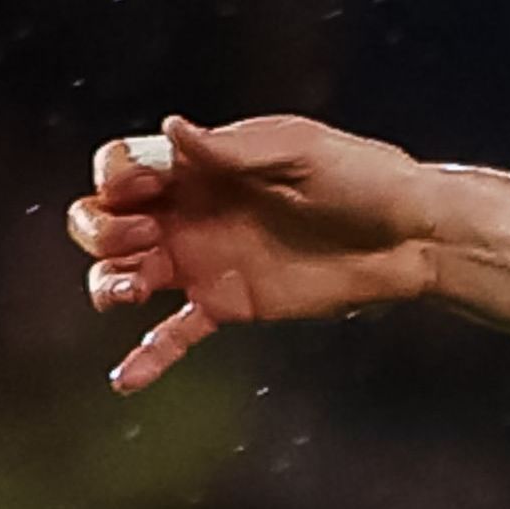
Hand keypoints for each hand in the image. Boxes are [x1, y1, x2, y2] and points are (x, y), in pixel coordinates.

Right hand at [63, 114, 445, 390]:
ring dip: (107, 283)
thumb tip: (173, 128)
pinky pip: (175, 333)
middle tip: (139, 238)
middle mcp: (188, 211)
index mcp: (200, 165)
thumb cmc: (362, 178)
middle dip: (99, 229)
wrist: (409, 237)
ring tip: (129, 294)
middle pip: (105, 221)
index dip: (116, 175)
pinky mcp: (226, 304)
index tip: (139, 187)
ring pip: (124, 274)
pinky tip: (125, 380)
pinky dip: (148, 356)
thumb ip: (234, 150)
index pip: (123, 166)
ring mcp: (202, 261)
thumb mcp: (301, 151)